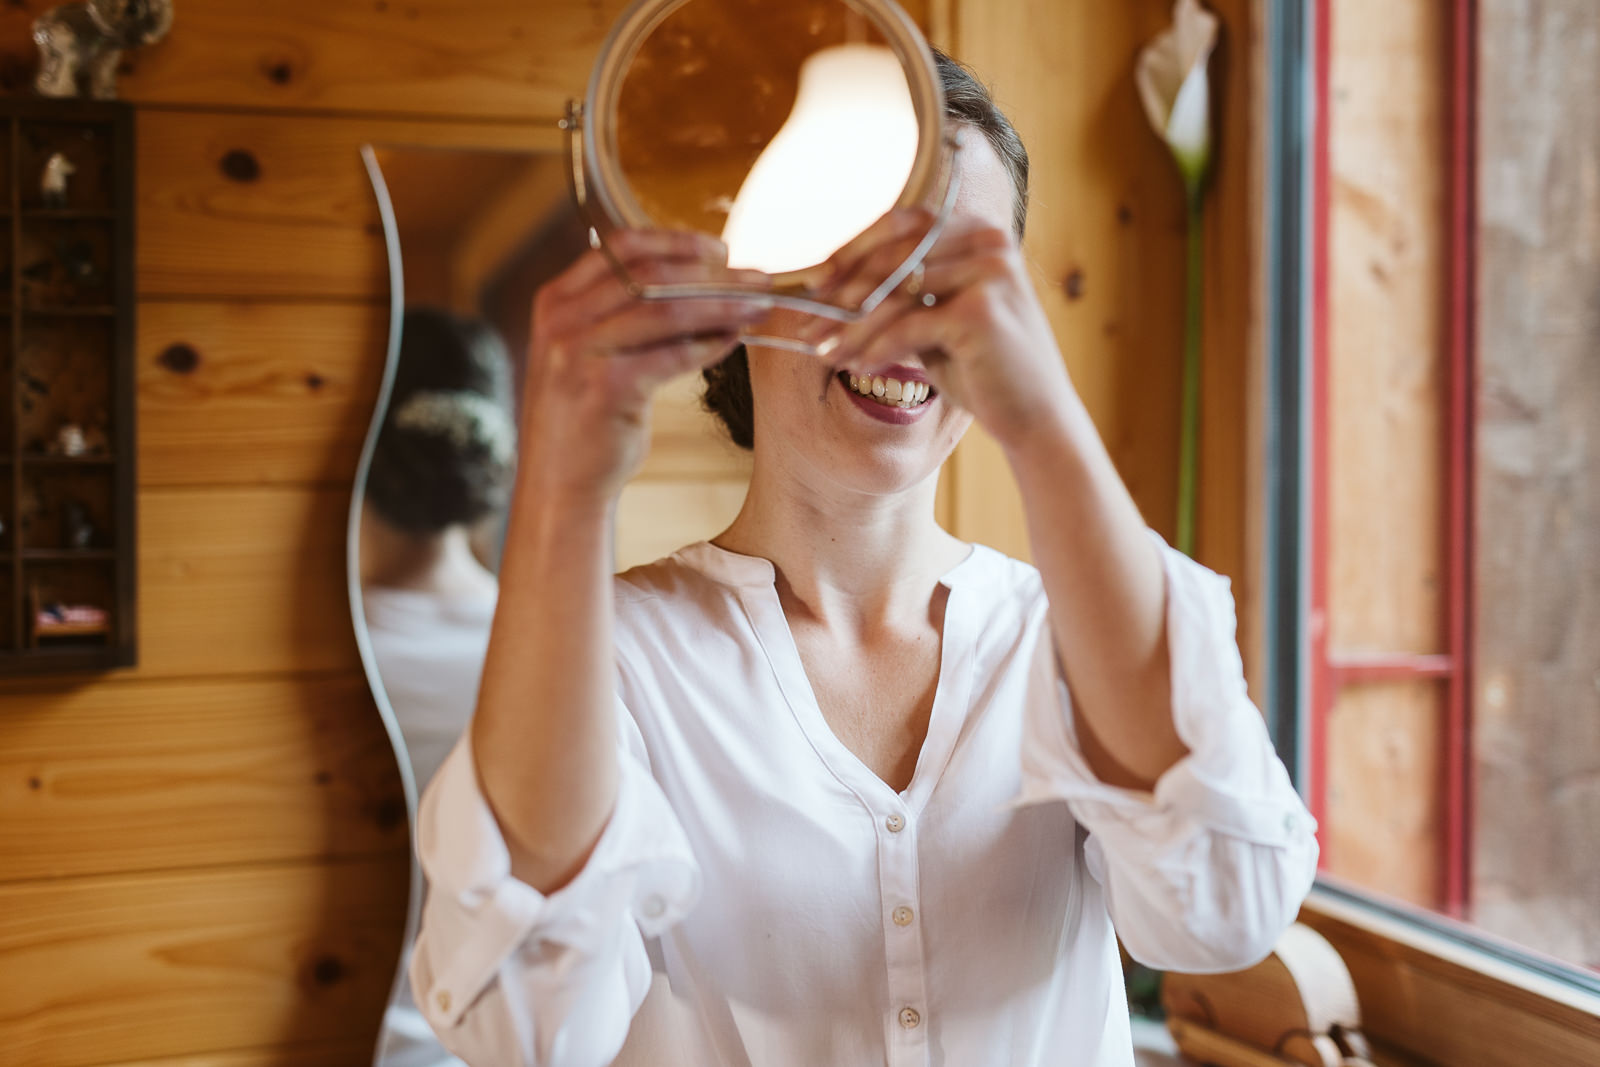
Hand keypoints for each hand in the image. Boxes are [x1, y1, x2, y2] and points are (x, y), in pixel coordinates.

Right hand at [523, 230, 772, 500]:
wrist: (559, 481)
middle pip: (650, 274)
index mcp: (558, 299)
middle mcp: (562, 318)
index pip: (624, 247)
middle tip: (758, 279)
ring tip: (759, 307)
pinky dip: (709, 345)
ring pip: (665, 310)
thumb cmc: (586, 415)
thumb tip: (699, 281)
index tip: (722, 250)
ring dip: (721, 305)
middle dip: (713, 273)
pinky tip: (734, 340)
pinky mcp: (604, 388)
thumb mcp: (591, 351)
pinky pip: (670, 355)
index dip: (678, 242)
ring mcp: (578, 352)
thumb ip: (622, 314)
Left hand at [816, 209, 1079, 453]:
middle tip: (809, 325)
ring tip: (824, 353)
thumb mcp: (938, 319)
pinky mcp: (982, 312)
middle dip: (844, 293)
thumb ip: (902, 294)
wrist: (1037, 417)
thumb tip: (830, 287)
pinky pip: (909, 327)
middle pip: (894, 255)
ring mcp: (990, 273)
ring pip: (896, 294)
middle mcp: (989, 242)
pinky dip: (878, 348)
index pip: (903, 224)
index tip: (815, 282)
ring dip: (852, 327)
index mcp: (980, 232)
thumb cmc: (982, 369)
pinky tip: (859, 368)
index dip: (853, 250)